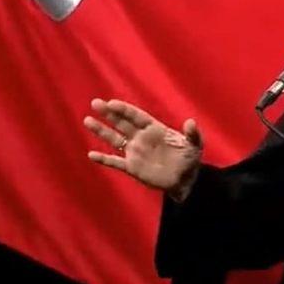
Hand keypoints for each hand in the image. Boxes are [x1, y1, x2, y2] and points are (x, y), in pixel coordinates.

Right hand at [84, 98, 202, 200]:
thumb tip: (191, 122)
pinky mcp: (132, 167)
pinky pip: (115, 162)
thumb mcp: (195, 144)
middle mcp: (142, 138)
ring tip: (88, 120)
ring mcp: (136, 152)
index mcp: (155, 129)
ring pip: (115, 139)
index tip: (111, 103)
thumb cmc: (191, 159)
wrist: (186, 180)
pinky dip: (104, 159)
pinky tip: (91, 154)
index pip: (137, 116)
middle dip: (109, 114)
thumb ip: (192, 133)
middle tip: (95, 103)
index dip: (124, 110)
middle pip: (122, 123)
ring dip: (102, 131)